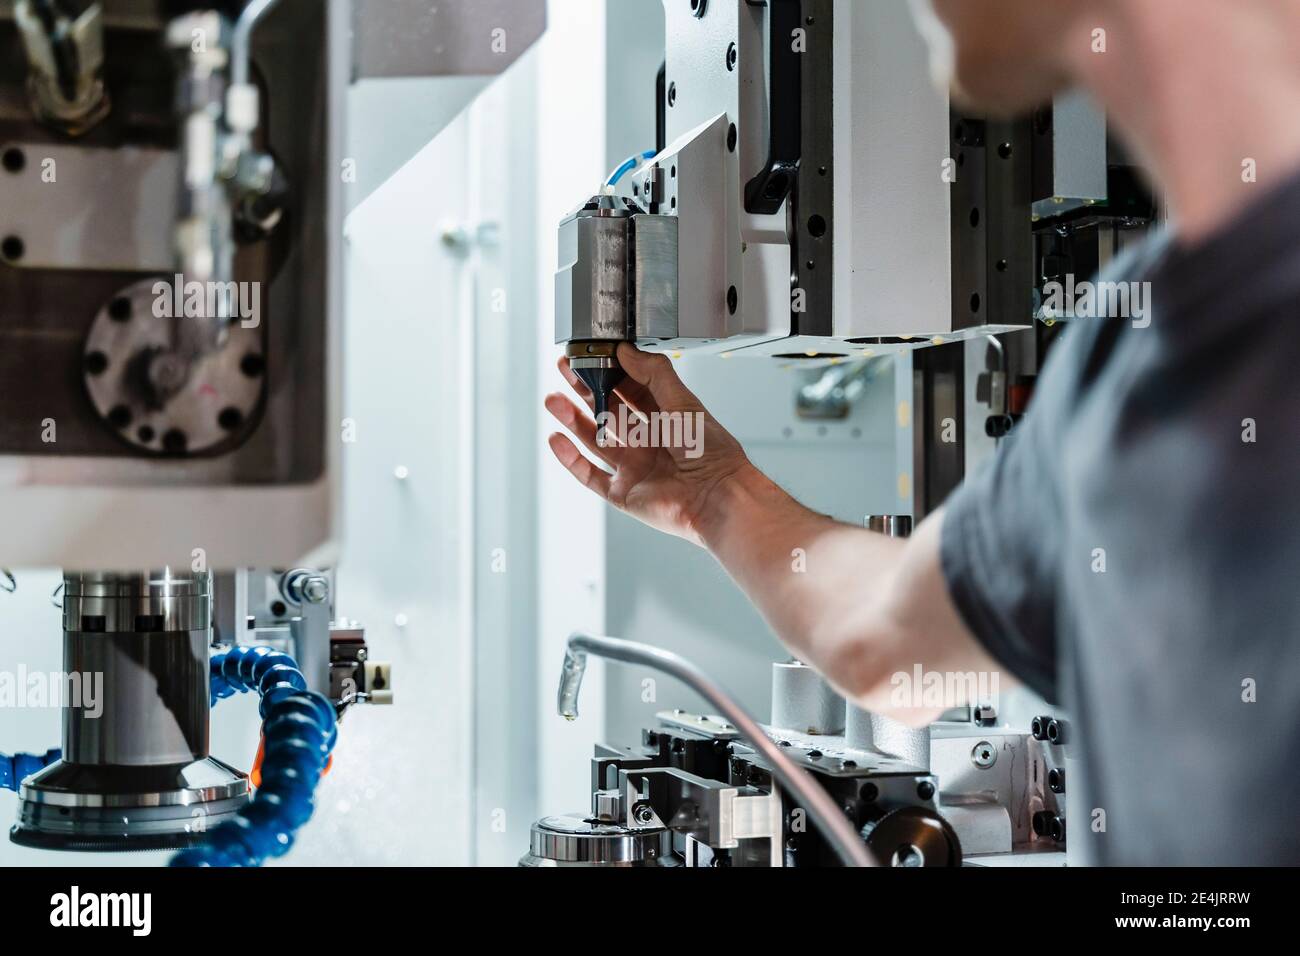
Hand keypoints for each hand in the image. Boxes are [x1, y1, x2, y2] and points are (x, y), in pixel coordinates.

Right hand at [545, 344, 753, 546]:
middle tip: (565, 370)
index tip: (589, 355)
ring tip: (553, 400)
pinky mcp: (622, 492)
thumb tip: (627, 350)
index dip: (609, 372)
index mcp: (665, 417)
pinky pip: (589, 474)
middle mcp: (647, 441)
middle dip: (584, 390)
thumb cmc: (710, 452)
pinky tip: (557, 439)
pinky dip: (570, 459)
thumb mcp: (682, 402)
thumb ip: (654, 374)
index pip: (629, 389)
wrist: (717, 497)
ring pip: (594, 439)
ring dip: (573, 419)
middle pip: (607, 411)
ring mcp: (633, 467)